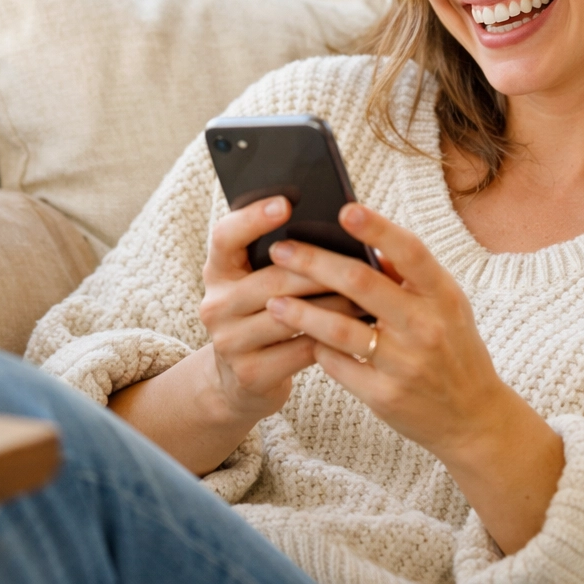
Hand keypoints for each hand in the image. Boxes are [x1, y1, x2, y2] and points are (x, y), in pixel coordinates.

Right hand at [199, 196, 339, 424]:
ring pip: (290, 315)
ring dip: (333, 305)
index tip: (286, 203)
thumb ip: (282, 256)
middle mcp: (215, 304)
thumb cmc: (265, 313)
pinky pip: (300, 350)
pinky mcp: (250, 374)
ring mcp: (229, 342)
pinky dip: (331, 338)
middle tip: (358, 259)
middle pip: (271, 279)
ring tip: (367, 295)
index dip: (253, 218)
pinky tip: (357, 330)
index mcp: (218, 271)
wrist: (241, 380)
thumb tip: (334, 226)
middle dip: (319, 270)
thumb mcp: (259, 281)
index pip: (226, 236)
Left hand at [265, 202, 563, 553]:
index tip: (344, 209)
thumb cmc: (452, 346)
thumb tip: (362, 242)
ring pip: (341, 329)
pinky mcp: (385, 396)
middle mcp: (426, 326)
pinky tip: (300, 337)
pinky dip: (317, 348)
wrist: (473, 417)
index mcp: (443, 295)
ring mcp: (405, 364)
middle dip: (314, 263)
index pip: (410, 252)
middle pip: (361, 284)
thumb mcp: (446, 305)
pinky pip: (338, 365)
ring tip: (273, 300)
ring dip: (301, 312)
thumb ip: (408, 274)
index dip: (378, 228)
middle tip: (280, 250)